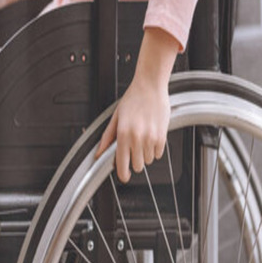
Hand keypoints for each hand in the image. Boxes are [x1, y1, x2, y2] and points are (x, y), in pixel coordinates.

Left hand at [94, 27, 178, 182]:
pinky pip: (159, 154)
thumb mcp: (115, 118)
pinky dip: (155, 150)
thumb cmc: (132, 99)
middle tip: (133, 150)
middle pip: (137, 166)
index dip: (122, 174)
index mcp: (123, 134)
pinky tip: (151, 137)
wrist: (150, 86)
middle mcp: (137, 137)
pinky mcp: (162, 136)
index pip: (122, 164)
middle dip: (134, 162)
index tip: (123, 176)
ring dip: (145, 154)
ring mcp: (151, 137)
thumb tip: (99, 153)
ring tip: (142, 139)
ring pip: (148, 160)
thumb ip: (107, 138)